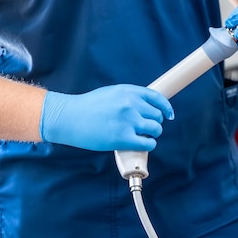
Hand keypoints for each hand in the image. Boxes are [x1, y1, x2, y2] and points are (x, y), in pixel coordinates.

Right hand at [39, 84, 173, 150]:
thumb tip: (145, 108)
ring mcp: (128, 121)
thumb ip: (129, 98)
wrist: (68, 117)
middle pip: (158, 116)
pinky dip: (148, 145)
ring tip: (141, 136)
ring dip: (151, 134)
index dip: (166, 108)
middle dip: (153, 123)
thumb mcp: (110, 94)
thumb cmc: (87, 107)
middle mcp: (130, 105)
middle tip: (144, 128)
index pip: (157, 98)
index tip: (169, 115)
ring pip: (156, 129)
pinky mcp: (123, 138)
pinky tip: (141, 144)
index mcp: (128, 92)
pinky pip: (148, 143)